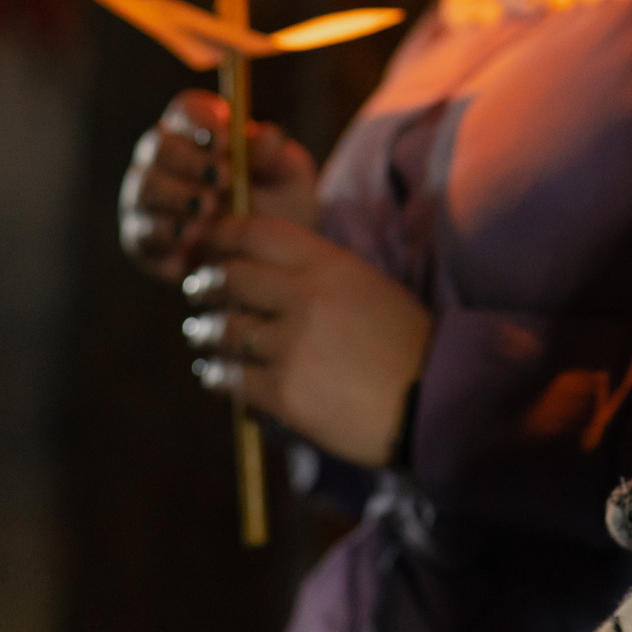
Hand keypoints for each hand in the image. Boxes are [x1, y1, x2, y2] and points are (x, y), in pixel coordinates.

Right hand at [118, 91, 319, 281]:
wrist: (269, 259)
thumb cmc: (277, 202)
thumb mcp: (287, 178)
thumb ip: (276, 156)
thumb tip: (267, 138)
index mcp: (199, 131)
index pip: (187, 109)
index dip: (200, 119)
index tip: (226, 139)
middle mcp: (165, 160)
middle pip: (158, 146)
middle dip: (189, 161)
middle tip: (223, 178)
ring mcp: (149, 199)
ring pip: (146, 188)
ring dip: (177, 197)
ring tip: (209, 209)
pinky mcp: (143, 239)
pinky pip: (141, 234)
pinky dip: (165, 235)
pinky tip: (191, 238)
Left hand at [182, 213, 434, 466]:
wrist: (432, 398)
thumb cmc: (405, 342)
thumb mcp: (366, 286)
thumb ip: (318, 276)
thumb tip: (263, 274)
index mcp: (329, 264)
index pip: (257, 233)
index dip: (222, 235)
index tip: (208, 242)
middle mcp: (305, 298)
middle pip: (229, 279)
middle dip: (205, 285)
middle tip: (198, 290)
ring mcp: (292, 346)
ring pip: (224, 331)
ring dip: (205, 332)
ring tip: (201, 334)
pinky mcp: (285, 393)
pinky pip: (232, 379)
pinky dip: (217, 374)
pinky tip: (215, 373)